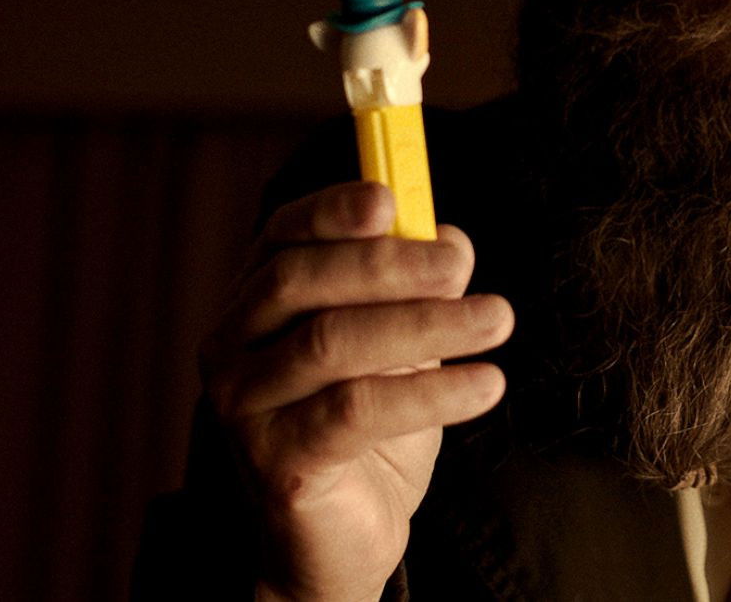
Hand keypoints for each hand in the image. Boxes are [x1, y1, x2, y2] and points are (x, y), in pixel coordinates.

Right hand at [200, 181, 512, 601]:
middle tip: (462, 267)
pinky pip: (354, 412)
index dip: (333, 210)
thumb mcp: (401, 343)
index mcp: (258, 303)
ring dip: (426, 324)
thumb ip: (416, 287)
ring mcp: (244, 407)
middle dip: (389, 265)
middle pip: (301, 282)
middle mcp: (232, 347)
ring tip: (497, 320)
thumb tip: (451, 241)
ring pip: (331, 343)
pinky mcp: (276, 462)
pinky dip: (430, 393)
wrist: (348, 532)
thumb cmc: (373, 423)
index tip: (391, 199)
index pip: (282, 237)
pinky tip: (487, 384)